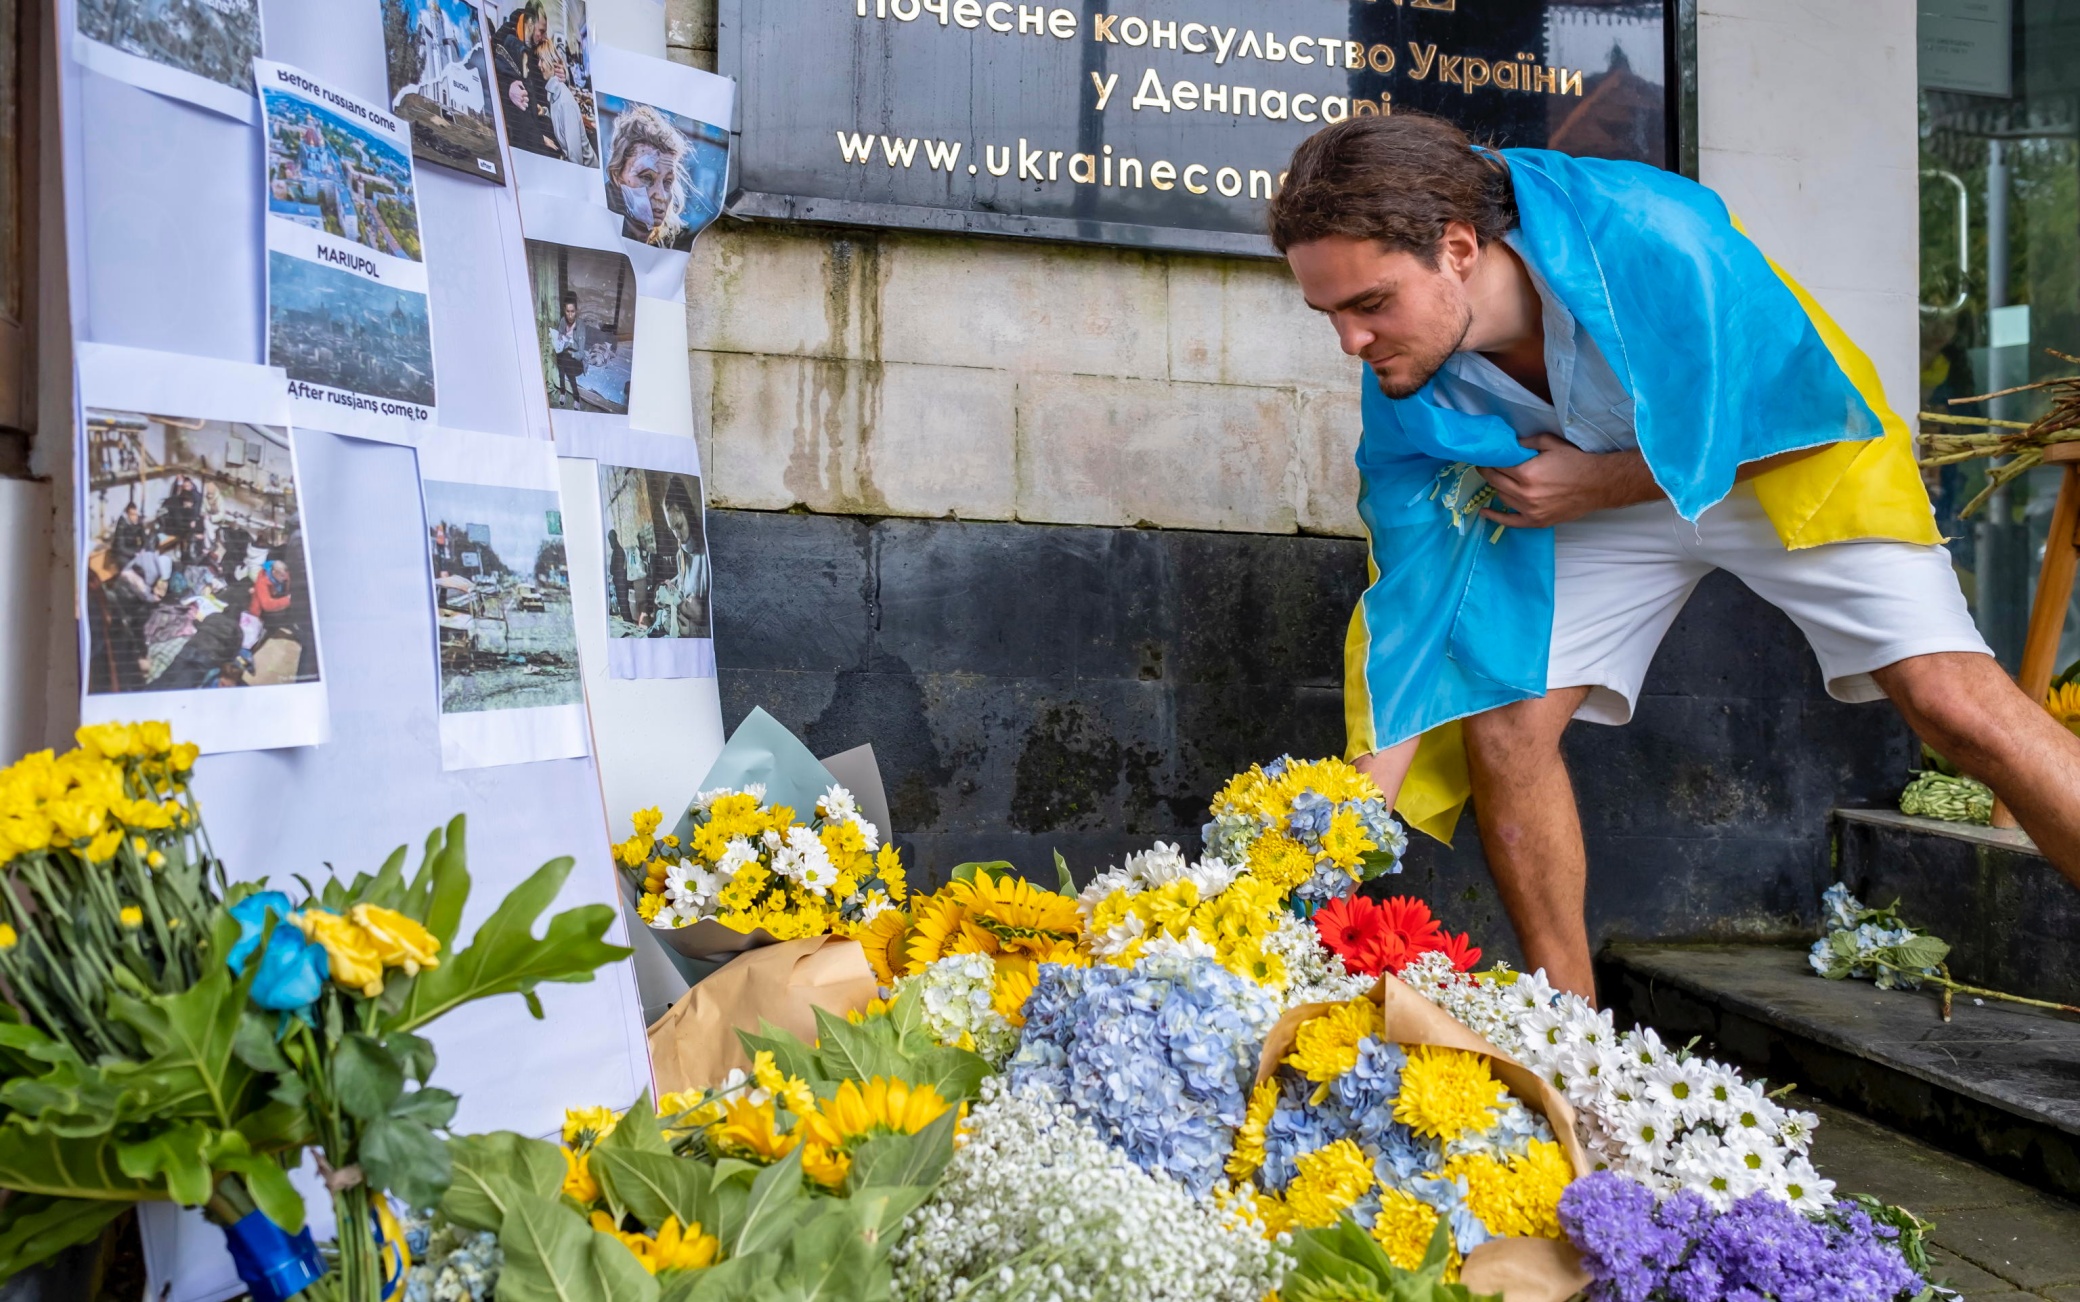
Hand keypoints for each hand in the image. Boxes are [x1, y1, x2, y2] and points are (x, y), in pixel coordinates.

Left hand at [1478, 435, 1661, 528]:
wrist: (1597, 484)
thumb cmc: (1575, 462)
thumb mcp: (1550, 444)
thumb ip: (1527, 443)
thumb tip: (1509, 444)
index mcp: (1526, 473)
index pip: (1498, 466)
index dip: (1490, 460)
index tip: (1486, 456)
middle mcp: (1524, 494)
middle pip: (1496, 482)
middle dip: (1487, 472)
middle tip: (1485, 465)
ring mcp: (1530, 510)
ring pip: (1502, 498)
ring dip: (1497, 488)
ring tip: (1497, 480)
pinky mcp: (1536, 521)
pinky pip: (1510, 522)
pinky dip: (1496, 517)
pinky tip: (1485, 512)